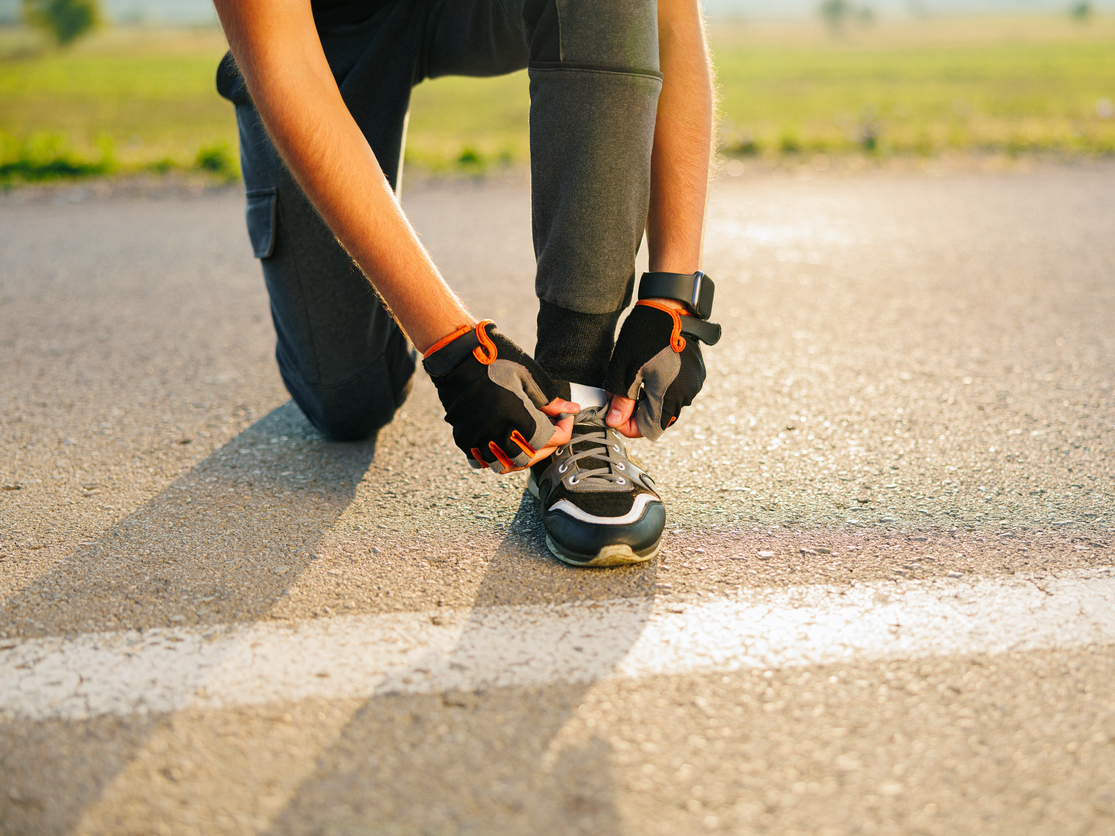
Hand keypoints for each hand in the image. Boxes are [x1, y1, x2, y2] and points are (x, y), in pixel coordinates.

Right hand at [423, 320, 578, 472]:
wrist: (457, 356)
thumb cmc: (496, 360)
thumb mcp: (529, 376)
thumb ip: (551, 400)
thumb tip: (573, 411)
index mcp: (518, 416)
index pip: (549, 440)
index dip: (563, 432)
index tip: (564, 421)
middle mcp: (497, 432)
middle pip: (528, 458)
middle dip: (544, 448)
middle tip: (548, 433)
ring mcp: (477, 438)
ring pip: (503, 465)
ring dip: (518, 457)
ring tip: (526, 441)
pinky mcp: (463, 438)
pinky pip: (480, 461)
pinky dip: (494, 458)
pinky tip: (501, 444)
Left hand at [604, 300, 707, 440]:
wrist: (669, 307)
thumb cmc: (644, 336)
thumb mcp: (625, 370)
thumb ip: (622, 400)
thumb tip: (615, 422)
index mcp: (669, 396)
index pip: (649, 429)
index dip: (630, 427)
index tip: (615, 415)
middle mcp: (686, 394)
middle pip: (659, 418)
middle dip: (637, 413)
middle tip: (618, 397)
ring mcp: (694, 384)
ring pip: (667, 405)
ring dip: (648, 401)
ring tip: (631, 383)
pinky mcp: (696, 373)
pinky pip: (677, 391)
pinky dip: (661, 389)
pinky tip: (647, 374)